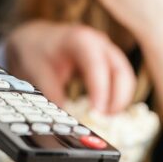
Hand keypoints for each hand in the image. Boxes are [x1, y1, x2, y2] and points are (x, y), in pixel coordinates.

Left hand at [6, 21, 134, 113]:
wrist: (37, 39)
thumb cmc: (37, 52)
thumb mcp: (38, 73)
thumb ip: (52, 97)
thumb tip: (65, 121)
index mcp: (80, 40)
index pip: (97, 65)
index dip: (100, 89)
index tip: (97, 112)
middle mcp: (100, 43)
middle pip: (121, 71)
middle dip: (117, 98)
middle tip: (104, 120)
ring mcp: (107, 52)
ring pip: (125, 77)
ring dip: (120, 100)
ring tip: (104, 119)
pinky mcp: (109, 63)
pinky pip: (121, 81)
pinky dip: (117, 97)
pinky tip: (105, 112)